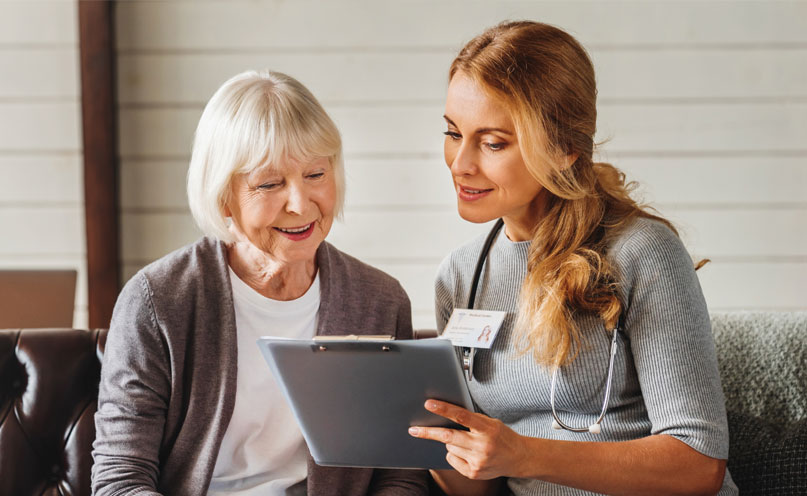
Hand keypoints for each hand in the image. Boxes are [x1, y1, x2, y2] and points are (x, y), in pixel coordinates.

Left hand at [408, 399, 527, 479]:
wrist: (518, 458)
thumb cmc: (502, 436)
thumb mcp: (490, 422)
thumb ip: (471, 420)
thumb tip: (446, 415)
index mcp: (487, 429)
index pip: (462, 416)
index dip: (444, 409)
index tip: (429, 404)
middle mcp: (482, 446)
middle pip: (448, 437)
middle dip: (429, 433)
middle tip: (414, 430)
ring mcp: (478, 461)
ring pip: (449, 448)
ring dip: (451, 442)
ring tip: (467, 442)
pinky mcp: (473, 473)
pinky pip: (452, 459)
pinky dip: (454, 454)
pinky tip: (468, 454)